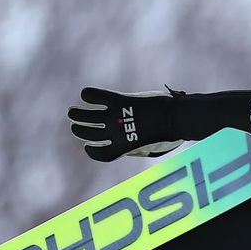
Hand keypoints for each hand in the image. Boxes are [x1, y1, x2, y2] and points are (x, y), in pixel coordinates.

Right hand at [68, 87, 183, 161]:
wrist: (178, 118)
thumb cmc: (170, 133)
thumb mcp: (153, 148)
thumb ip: (137, 149)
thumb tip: (130, 148)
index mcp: (125, 148)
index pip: (101, 155)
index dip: (92, 151)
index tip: (88, 146)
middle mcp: (117, 133)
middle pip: (89, 133)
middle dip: (79, 130)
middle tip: (74, 124)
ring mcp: (117, 116)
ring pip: (87, 116)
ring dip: (77, 114)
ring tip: (72, 112)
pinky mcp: (121, 100)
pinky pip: (97, 96)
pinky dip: (88, 94)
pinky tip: (86, 94)